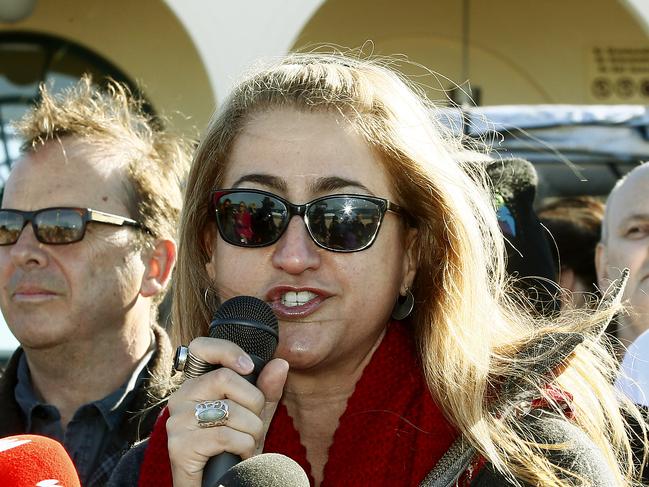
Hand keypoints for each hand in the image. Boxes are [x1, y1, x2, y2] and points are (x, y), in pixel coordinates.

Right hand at [166, 337, 288, 486]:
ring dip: (252, 431)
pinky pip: (226, 436)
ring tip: (248, 445)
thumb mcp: (255, 415)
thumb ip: (267, 390)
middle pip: (226, 378)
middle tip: (253, 424)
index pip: (202, 347)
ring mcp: (177, 421)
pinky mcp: (179, 445)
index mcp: (197, 384)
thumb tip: (280, 364)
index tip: (249, 367)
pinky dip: (244, 448)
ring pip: (231, 410)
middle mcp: (181, 397)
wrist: (216, 485)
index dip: (227, 350)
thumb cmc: (232, 449)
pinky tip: (239, 457)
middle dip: (254, 403)